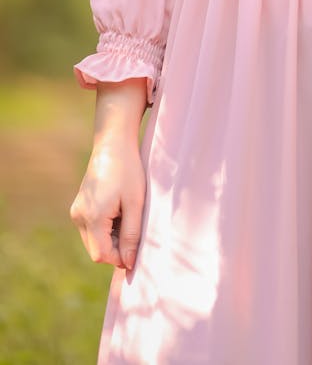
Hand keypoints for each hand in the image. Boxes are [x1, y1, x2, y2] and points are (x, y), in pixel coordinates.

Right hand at [70, 138, 145, 270]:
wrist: (113, 145)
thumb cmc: (128, 171)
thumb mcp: (135, 203)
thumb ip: (131, 235)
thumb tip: (129, 263)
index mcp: (92, 217)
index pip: (102, 255)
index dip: (120, 257)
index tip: (138, 248)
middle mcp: (79, 216)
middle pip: (96, 250)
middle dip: (117, 248)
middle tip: (135, 229)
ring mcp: (77, 211)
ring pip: (94, 241)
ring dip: (112, 238)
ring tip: (128, 215)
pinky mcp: (79, 207)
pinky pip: (92, 229)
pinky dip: (106, 228)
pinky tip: (119, 211)